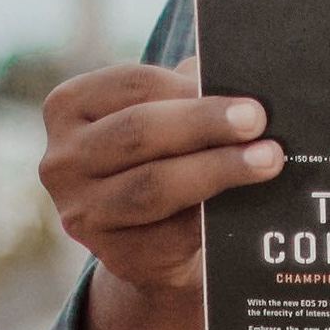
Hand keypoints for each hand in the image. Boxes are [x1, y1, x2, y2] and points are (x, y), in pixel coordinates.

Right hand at [39, 60, 283, 297]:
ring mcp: (83, 212)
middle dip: (203, 123)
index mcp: (70, 107)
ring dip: (217, 169)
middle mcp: (62, 160)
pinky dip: (212, 215)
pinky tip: (244, 204)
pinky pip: (171, 233)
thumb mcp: (166, 114)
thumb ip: (190, 91)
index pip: (131, 85)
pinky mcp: (115, 255)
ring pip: (153, 185)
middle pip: (138, 132)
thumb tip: (238, 75)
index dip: (188, 87)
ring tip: (267, 159)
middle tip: (257, 121)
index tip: (238, 92)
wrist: (151, 236)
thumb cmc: (163, 154)